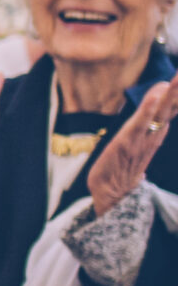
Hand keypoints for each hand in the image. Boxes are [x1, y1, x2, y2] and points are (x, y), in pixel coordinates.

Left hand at [89, 79, 175, 216]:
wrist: (114, 193)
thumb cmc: (124, 166)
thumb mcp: (138, 140)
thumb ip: (145, 127)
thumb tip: (151, 115)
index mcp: (157, 131)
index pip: (172, 105)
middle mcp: (155, 132)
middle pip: (172, 105)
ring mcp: (143, 136)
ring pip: (160, 111)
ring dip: (171, 93)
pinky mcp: (128, 141)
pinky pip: (141, 122)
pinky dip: (148, 108)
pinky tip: (156, 95)